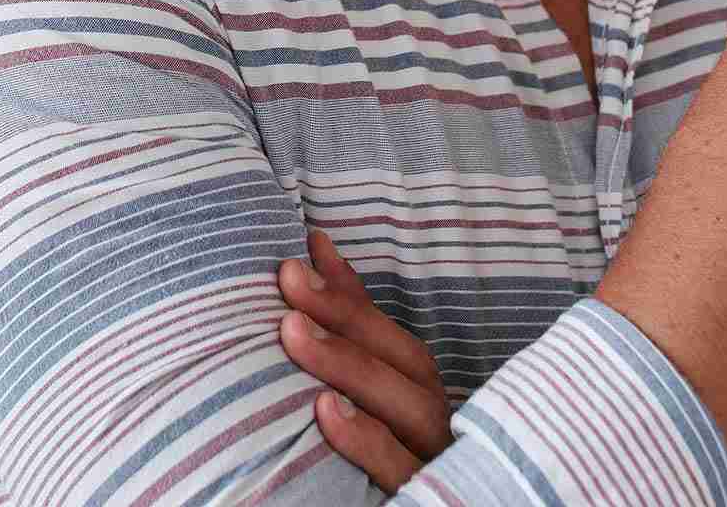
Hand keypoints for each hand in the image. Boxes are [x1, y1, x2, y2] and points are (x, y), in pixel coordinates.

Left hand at [277, 228, 450, 490]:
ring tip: (293, 334)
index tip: (300, 255)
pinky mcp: (423, 499)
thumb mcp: (369, 389)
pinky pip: (402, 474)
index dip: (352, 299)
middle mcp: (439, 432)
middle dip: (346, 322)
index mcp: (424, 404)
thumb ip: (349, 326)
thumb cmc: (384, 452)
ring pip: (408, 415)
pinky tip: (325, 413)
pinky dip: (366, 442)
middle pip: (405, 372)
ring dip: (350, 368)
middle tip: (286, 282)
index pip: (395, 345)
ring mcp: (435, 469)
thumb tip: (315, 245)